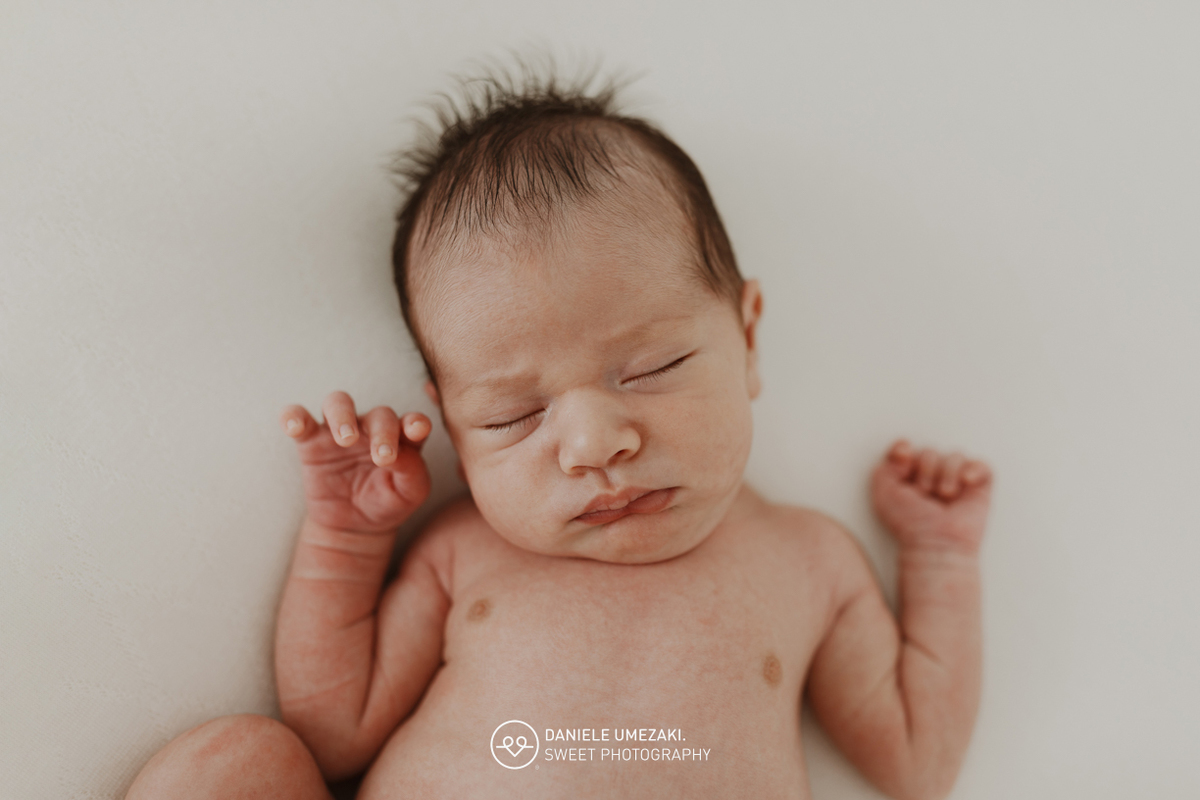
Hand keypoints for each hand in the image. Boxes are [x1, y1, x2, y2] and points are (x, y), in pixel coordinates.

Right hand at [280, 391, 431, 533]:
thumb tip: (398, 454)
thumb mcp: (408, 494)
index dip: (416, 422)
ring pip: (338, 403)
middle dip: (382, 431)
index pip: (412, 421)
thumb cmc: (387, 503)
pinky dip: (294, 416)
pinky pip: (298, 418)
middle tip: (381, 456)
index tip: (417, 430)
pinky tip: (295, 426)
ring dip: (343, 415)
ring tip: (345, 439)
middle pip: (378, 414)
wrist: (353, 526)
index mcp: (402, 439)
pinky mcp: (311, 442)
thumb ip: (412, 472)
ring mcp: (340, 431)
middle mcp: (372, 429)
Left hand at [870, 439, 992, 554]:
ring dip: (947, 475)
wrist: (934, 544)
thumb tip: (905, 447)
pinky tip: (965, 482)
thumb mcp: (883, 492)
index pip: (909, 450)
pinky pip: (983, 465)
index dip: (904, 453)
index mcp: (909, 476)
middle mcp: (933, 476)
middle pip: (930, 451)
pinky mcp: (979, 488)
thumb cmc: (908, 524)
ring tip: (945, 496)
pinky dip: (974, 470)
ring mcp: (957, 481)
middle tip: (925, 494)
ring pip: (955, 455)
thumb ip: (886, 464)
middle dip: (925, 471)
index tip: (903, 464)